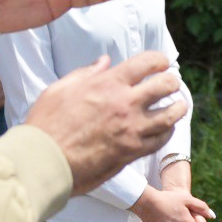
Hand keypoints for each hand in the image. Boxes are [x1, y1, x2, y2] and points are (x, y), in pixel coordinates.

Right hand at [24, 52, 187, 194]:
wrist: (43, 161)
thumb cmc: (46, 125)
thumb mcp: (60, 88)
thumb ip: (86, 73)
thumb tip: (104, 61)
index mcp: (109, 83)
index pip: (147, 62)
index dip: (159, 60)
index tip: (162, 62)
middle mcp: (125, 104)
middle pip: (165, 85)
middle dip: (172, 82)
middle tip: (172, 84)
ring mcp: (131, 129)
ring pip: (170, 115)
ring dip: (177, 108)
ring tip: (178, 106)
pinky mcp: (131, 152)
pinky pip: (160, 140)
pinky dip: (167, 133)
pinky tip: (165, 130)